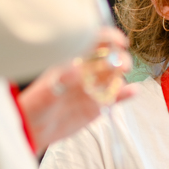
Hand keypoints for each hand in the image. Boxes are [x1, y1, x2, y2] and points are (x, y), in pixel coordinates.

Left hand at [19, 28, 134, 153]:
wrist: (35, 130)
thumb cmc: (35, 105)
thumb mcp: (44, 92)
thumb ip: (60, 81)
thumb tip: (75, 68)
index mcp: (73, 60)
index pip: (93, 42)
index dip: (108, 38)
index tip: (119, 41)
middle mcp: (86, 71)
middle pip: (109, 58)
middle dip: (118, 57)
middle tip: (121, 65)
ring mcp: (94, 87)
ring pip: (114, 76)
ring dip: (122, 73)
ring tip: (122, 76)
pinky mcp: (99, 104)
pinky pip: (116, 97)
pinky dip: (126, 93)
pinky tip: (134, 91)